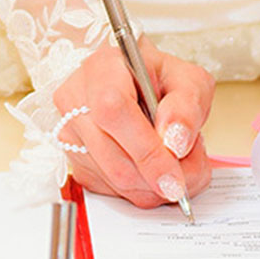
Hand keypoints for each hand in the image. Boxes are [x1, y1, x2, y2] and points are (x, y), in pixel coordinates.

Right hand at [53, 38, 214, 207]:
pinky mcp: (75, 160)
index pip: (113, 112)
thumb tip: (175, 142)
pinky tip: (153, 168)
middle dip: (158, 176)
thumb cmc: (160, 79)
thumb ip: (187, 107)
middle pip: (113, 157)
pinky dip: (141, 189)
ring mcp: (70, 133)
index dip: (146, 150)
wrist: (137, 86)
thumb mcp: (189, 80)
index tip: (175, 176)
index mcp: (103, 67)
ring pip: (114, 181)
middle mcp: (76, 99)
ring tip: (176, 164)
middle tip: (190, 173)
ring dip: (154, 185)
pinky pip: (111, 190)